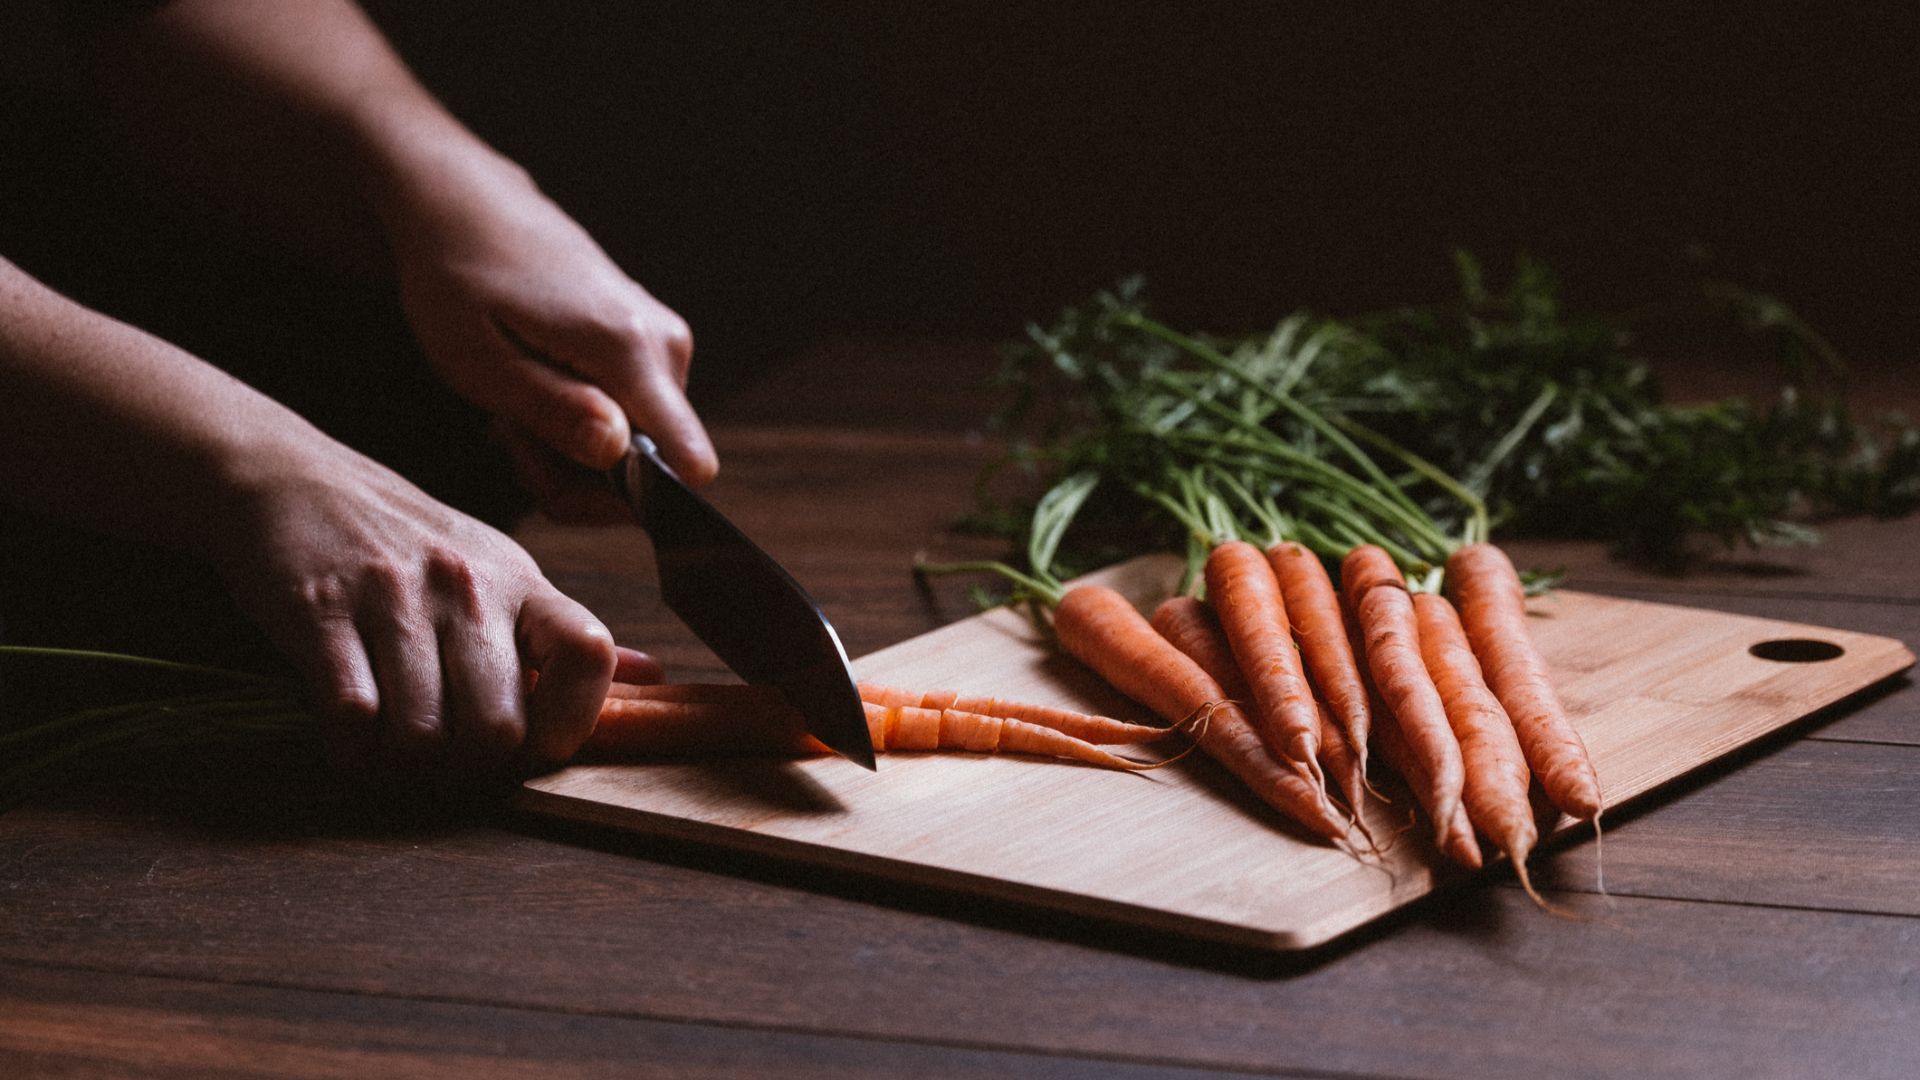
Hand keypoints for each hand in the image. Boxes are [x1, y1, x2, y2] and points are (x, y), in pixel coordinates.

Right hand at [212, 433, 622, 775]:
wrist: (290, 477)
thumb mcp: (495, 571)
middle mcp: (467, 586)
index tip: (530, 745)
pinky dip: (351, 751)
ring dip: (405, 769)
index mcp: (520, 581)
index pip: (589, 653)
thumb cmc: (402, 540)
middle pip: (499, 726)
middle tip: (441, 766)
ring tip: (392, 757)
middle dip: (469, 772)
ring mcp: (394, 597)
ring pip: (424, 735)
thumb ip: (560, 637)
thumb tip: (651, 678)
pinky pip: (352, 716)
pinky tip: (349, 739)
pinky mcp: (319, 612)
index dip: (569, 723)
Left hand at [380, 150, 717, 519]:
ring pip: (641, 446)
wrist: (469, 209)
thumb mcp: (477, 360)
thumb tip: (619, 454)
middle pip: (656, 468)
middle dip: (578, 475)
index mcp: (627, 348)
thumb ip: (551, 410)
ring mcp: (666, 340)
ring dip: (572, 449)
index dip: (625, 500)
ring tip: (515, 407)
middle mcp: (665, 344)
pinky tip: (537, 389)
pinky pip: (636, 415)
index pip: (687, 462)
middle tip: (510, 436)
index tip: (552, 476)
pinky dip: (582, 421)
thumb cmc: (458, 281)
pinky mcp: (655, 342)